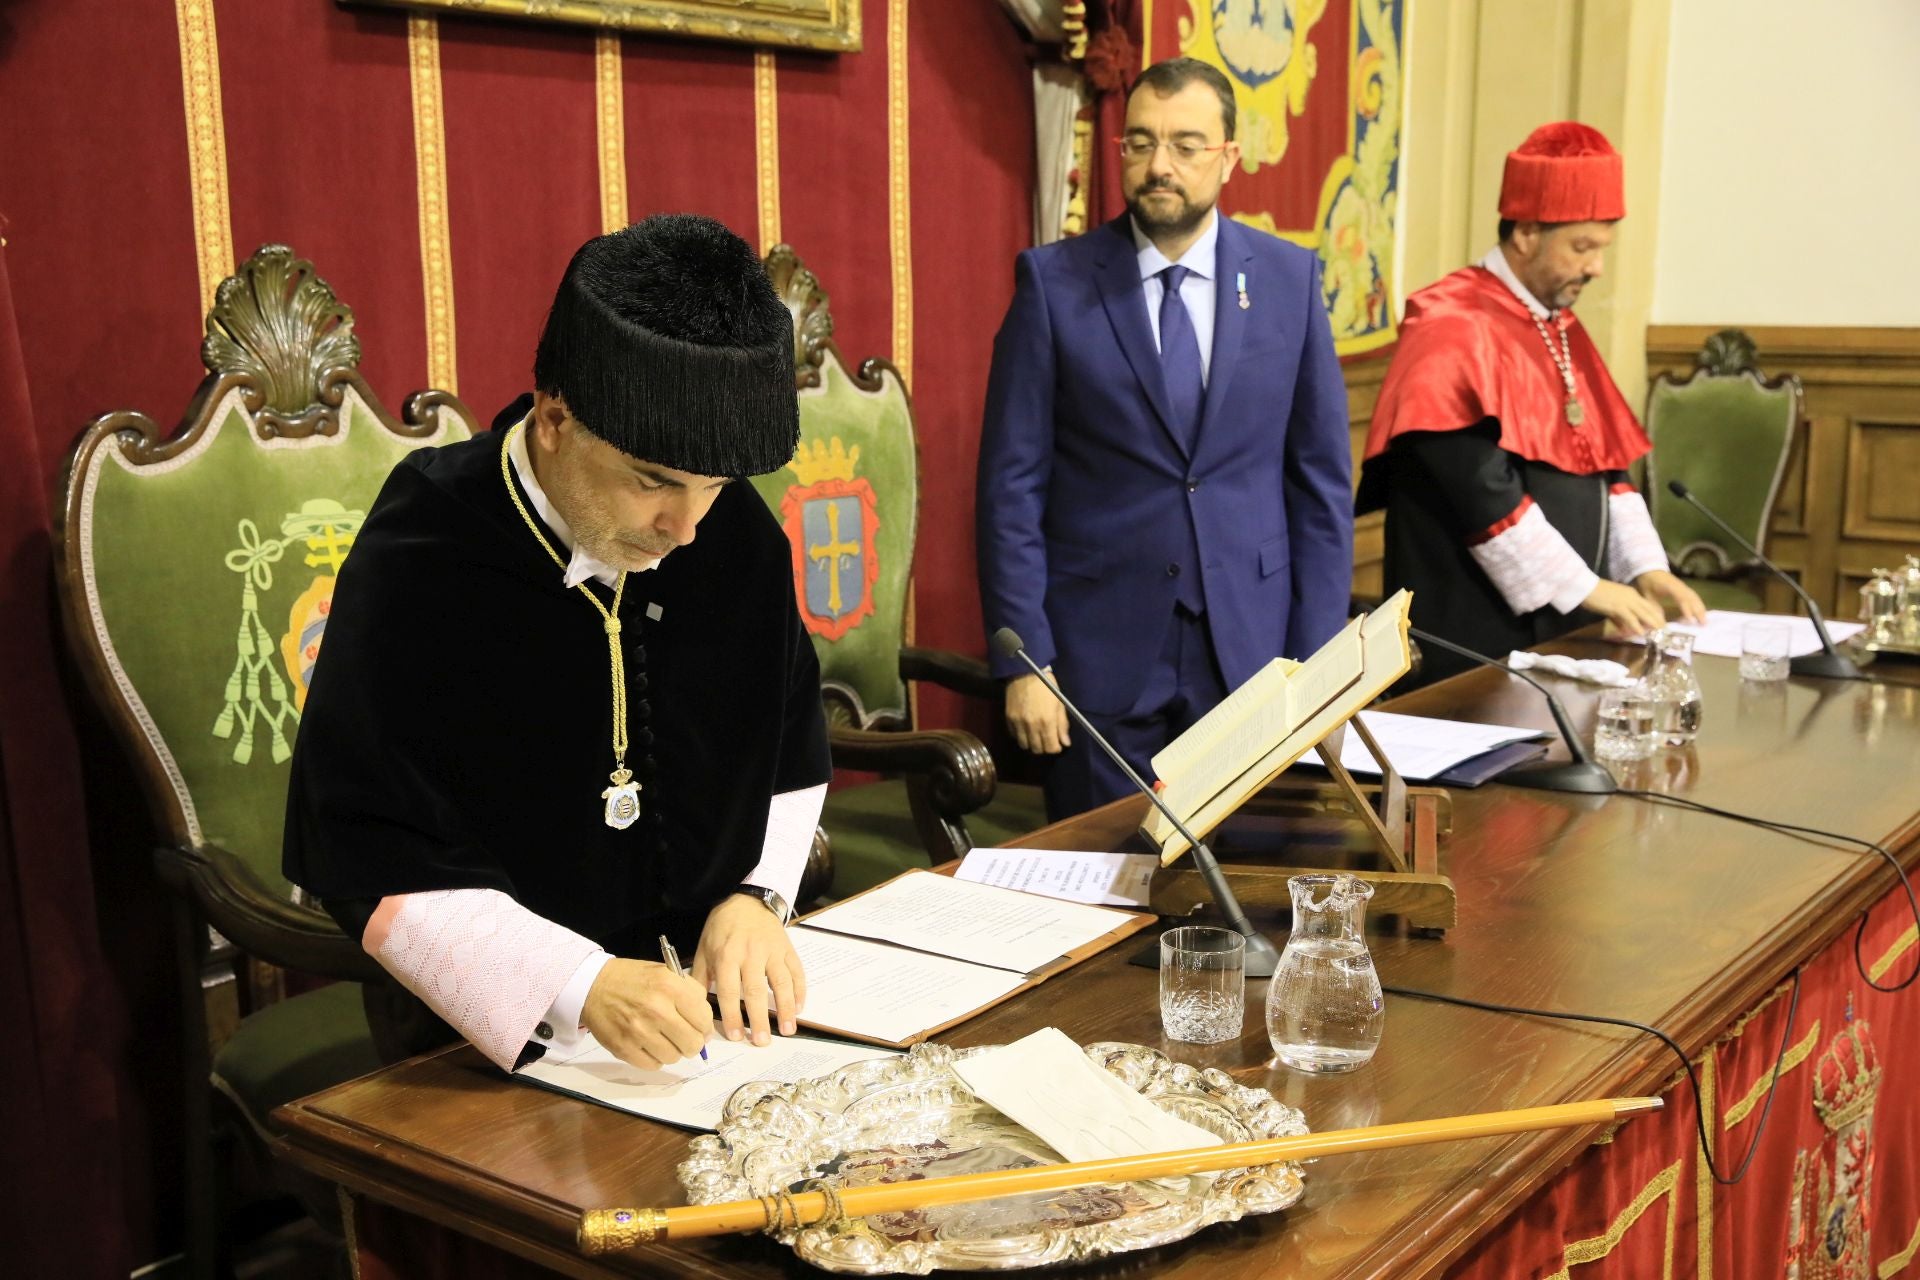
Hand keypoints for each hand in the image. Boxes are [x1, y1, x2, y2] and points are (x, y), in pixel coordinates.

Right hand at [580, 958, 711, 1069]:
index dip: (705, 1026)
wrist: (592, 985)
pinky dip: (655, 1058)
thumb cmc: (632, 979)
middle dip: (693, 1042)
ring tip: (664, 1039)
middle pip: (693, 1043)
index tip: (700, 1027)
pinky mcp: (624, 1048)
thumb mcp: (665, 973)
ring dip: (673, 1051)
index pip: (704, 1018)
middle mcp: (656, 1010)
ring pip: (674, 1057)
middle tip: (685, 1037)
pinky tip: (649, 1045)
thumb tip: (705, 1023)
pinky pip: (653, 1065)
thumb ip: (690, 993)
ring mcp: (639, 1031)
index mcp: (670, 986)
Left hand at [692, 895, 804, 1045]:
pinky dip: (800, 990)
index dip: (733, 1016)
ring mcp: (772, 951)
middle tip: (762, 1042)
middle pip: (755, 991)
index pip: (729, 991)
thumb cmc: (722, 927)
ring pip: (781, 982)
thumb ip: (700, 978)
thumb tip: (695, 1008)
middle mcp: (751, 954)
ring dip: (786, 1008)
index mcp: (727, 955)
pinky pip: (797, 971)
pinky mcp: (787, 948)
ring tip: (787, 1030)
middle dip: (759, 1019)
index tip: (737, 1036)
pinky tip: (799, 1008)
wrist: (748, 900)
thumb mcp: (704, 948)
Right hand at [1005, 671, 1070, 753]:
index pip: (1050, 748)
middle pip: (1037, 750)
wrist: (1025, 670)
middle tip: (1048, 739)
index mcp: (1047, 721)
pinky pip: (1014, 735)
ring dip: (1032, 743)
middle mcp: (1031, 726)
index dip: (1056, 748)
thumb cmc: (1047, 685)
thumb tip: (1065, 743)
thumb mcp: (1060, 703)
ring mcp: (1018, 723)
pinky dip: (1021, 736)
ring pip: (1024, 745)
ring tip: (1036, 736)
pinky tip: (1026, 729)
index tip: (1057, 743)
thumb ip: (1062, 725)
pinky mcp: (1009, 718)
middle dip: (1044, 747)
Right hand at [1583, 579, 1667, 637]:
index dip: (1654, 615)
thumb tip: (1624, 630)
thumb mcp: (1611, 606)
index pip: (1646, 606)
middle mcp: (1632, 597)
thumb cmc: (1595, 595)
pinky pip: (1630, 618)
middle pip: (1649, 609)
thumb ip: (1618, 618)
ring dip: (1651, 623)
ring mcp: (1626, 601)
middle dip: (1657, 620)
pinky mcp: (1618, 607)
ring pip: (1643, 613)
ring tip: (1658, 633)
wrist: (1585, 586)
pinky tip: (1640, 633)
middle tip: (1665, 630)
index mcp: (1631, 594)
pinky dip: (1636, 626)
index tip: (1660, 624)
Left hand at [1635, 570, 1707, 624]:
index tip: (1691, 620)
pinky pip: (1693, 596)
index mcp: (1670, 587)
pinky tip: (1701, 612)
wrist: (1650, 569)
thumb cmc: (1648, 581)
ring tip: (1704, 620)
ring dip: (1700, 608)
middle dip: (1698, 611)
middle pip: (1692, 598)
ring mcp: (1683, 586)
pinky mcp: (1684, 588)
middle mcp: (1680, 586)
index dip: (1687, 609)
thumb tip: (1658, 622)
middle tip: (1703, 623)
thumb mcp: (1647, 595)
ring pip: (1695, 597)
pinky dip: (1698, 604)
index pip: (1681, 598)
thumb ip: (1653, 607)